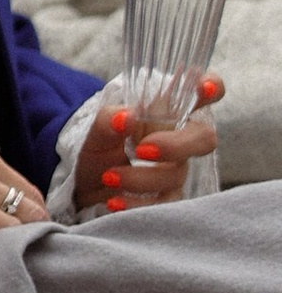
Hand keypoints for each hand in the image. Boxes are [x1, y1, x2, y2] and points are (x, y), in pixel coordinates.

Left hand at [75, 77, 222, 215]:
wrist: (81, 179)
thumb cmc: (97, 145)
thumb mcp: (95, 129)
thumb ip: (109, 119)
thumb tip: (126, 118)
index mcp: (167, 112)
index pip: (201, 94)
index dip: (211, 87)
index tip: (203, 88)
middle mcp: (178, 138)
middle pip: (204, 139)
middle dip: (177, 145)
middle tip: (141, 149)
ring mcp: (174, 169)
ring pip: (177, 174)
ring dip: (141, 178)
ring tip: (109, 176)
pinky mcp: (165, 197)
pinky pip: (164, 205)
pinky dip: (138, 205)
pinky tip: (114, 202)